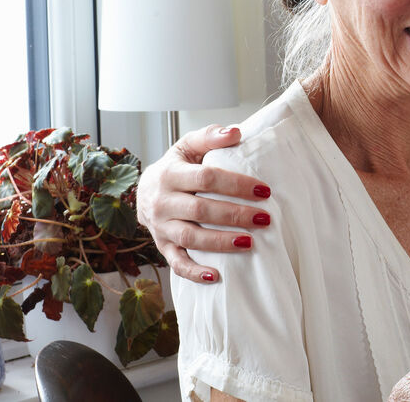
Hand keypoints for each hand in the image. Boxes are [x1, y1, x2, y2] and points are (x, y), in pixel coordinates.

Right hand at [136, 124, 272, 282]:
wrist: (145, 191)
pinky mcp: (163, 246)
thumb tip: (236, 132)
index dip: (236, 184)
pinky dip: (195, 272)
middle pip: (201, 209)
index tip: (264, 190)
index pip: (206, 178)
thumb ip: (210, 137)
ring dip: (221, 242)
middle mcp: (163, 202)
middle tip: (264, 218)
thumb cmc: (176, 167)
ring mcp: (161, 227)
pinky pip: (177, 262)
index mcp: (170, 174)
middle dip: (235, 214)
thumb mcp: (188, 146)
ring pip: (191, 237)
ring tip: (249, 243)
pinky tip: (216, 276)